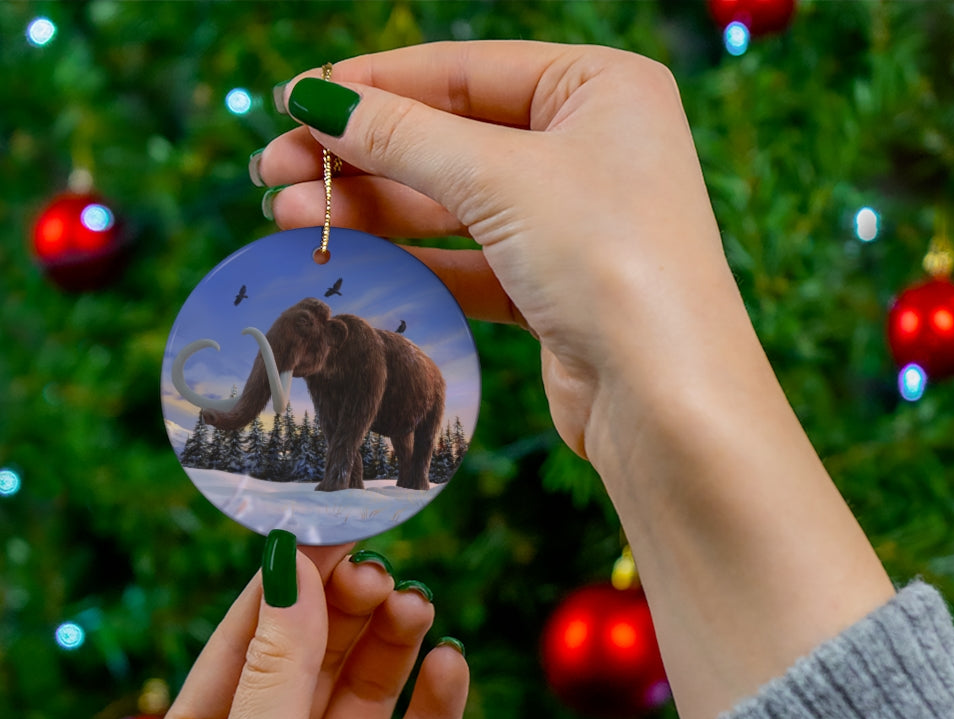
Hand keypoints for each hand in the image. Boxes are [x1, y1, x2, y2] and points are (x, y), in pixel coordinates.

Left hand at [143, 541, 468, 718]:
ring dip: (394, 646)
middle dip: (348, 611)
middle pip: (317, 657)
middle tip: (383, 573)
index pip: (250, 638)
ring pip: (370, 692)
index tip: (333, 531)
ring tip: (417, 608)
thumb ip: (277, 670)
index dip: (291, 583)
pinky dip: (437, 705)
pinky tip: (450, 666)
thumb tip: (291, 568)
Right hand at [256, 41, 740, 462]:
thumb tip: (318, 100)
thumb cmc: (609, 261)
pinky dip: (412, 259)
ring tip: (288, 216)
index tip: (294, 100)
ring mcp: (574, 222)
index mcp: (601, 88)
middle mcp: (591, 148)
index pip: (464, 71)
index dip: (373, 85)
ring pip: (454, 204)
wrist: (664, 398)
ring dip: (373, 210)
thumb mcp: (500, 178)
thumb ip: (404, 136)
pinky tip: (351, 257)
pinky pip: (470, 261)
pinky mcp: (555, 289)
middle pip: (451, 138)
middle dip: (360, 155)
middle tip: (273, 171)